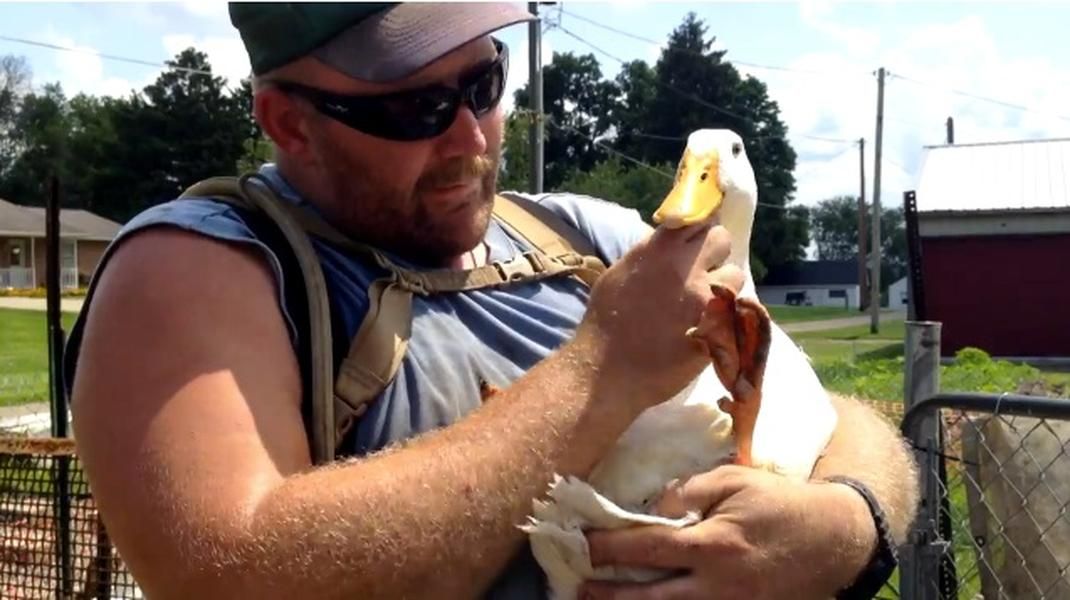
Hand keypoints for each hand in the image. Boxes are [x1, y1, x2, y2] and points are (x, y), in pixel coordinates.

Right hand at [574, 224, 743, 411]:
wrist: (606, 372)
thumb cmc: (605, 323)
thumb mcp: (620, 274)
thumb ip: (649, 255)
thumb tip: (672, 244)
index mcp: (659, 250)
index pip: (695, 218)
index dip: (696, 231)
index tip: (694, 242)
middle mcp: (686, 268)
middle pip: (721, 239)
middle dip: (714, 253)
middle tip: (701, 272)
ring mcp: (705, 299)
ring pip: (735, 276)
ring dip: (724, 285)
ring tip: (705, 303)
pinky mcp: (718, 328)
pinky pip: (735, 310)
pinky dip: (725, 315)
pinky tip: (706, 326)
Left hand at [581, 466, 877, 598]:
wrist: (833, 541)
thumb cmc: (778, 503)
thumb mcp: (734, 481)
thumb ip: (689, 491)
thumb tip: (650, 505)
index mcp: (714, 544)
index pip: (648, 547)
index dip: (610, 548)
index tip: (584, 544)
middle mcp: (718, 585)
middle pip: (650, 598)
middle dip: (609, 595)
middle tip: (578, 589)